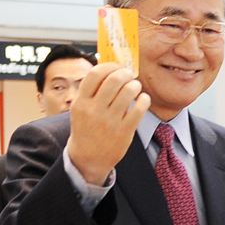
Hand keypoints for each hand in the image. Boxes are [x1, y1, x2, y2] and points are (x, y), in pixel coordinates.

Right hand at [67, 62, 150, 185]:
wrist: (88, 159)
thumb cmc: (86, 128)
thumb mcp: (81, 109)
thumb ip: (91, 90)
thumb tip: (108, 65)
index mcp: (81, 102)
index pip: (95, 74)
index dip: (109, 66)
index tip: (117, 67)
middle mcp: (94, 110)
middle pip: (114, 79)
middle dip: (125, 73)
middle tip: (130, 75)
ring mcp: (109, 122)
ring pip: (128, 92)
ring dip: (135, 85)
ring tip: (135, 87)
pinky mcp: (124, 132)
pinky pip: (139, 109)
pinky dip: (144, 100)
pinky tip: (143, 99)